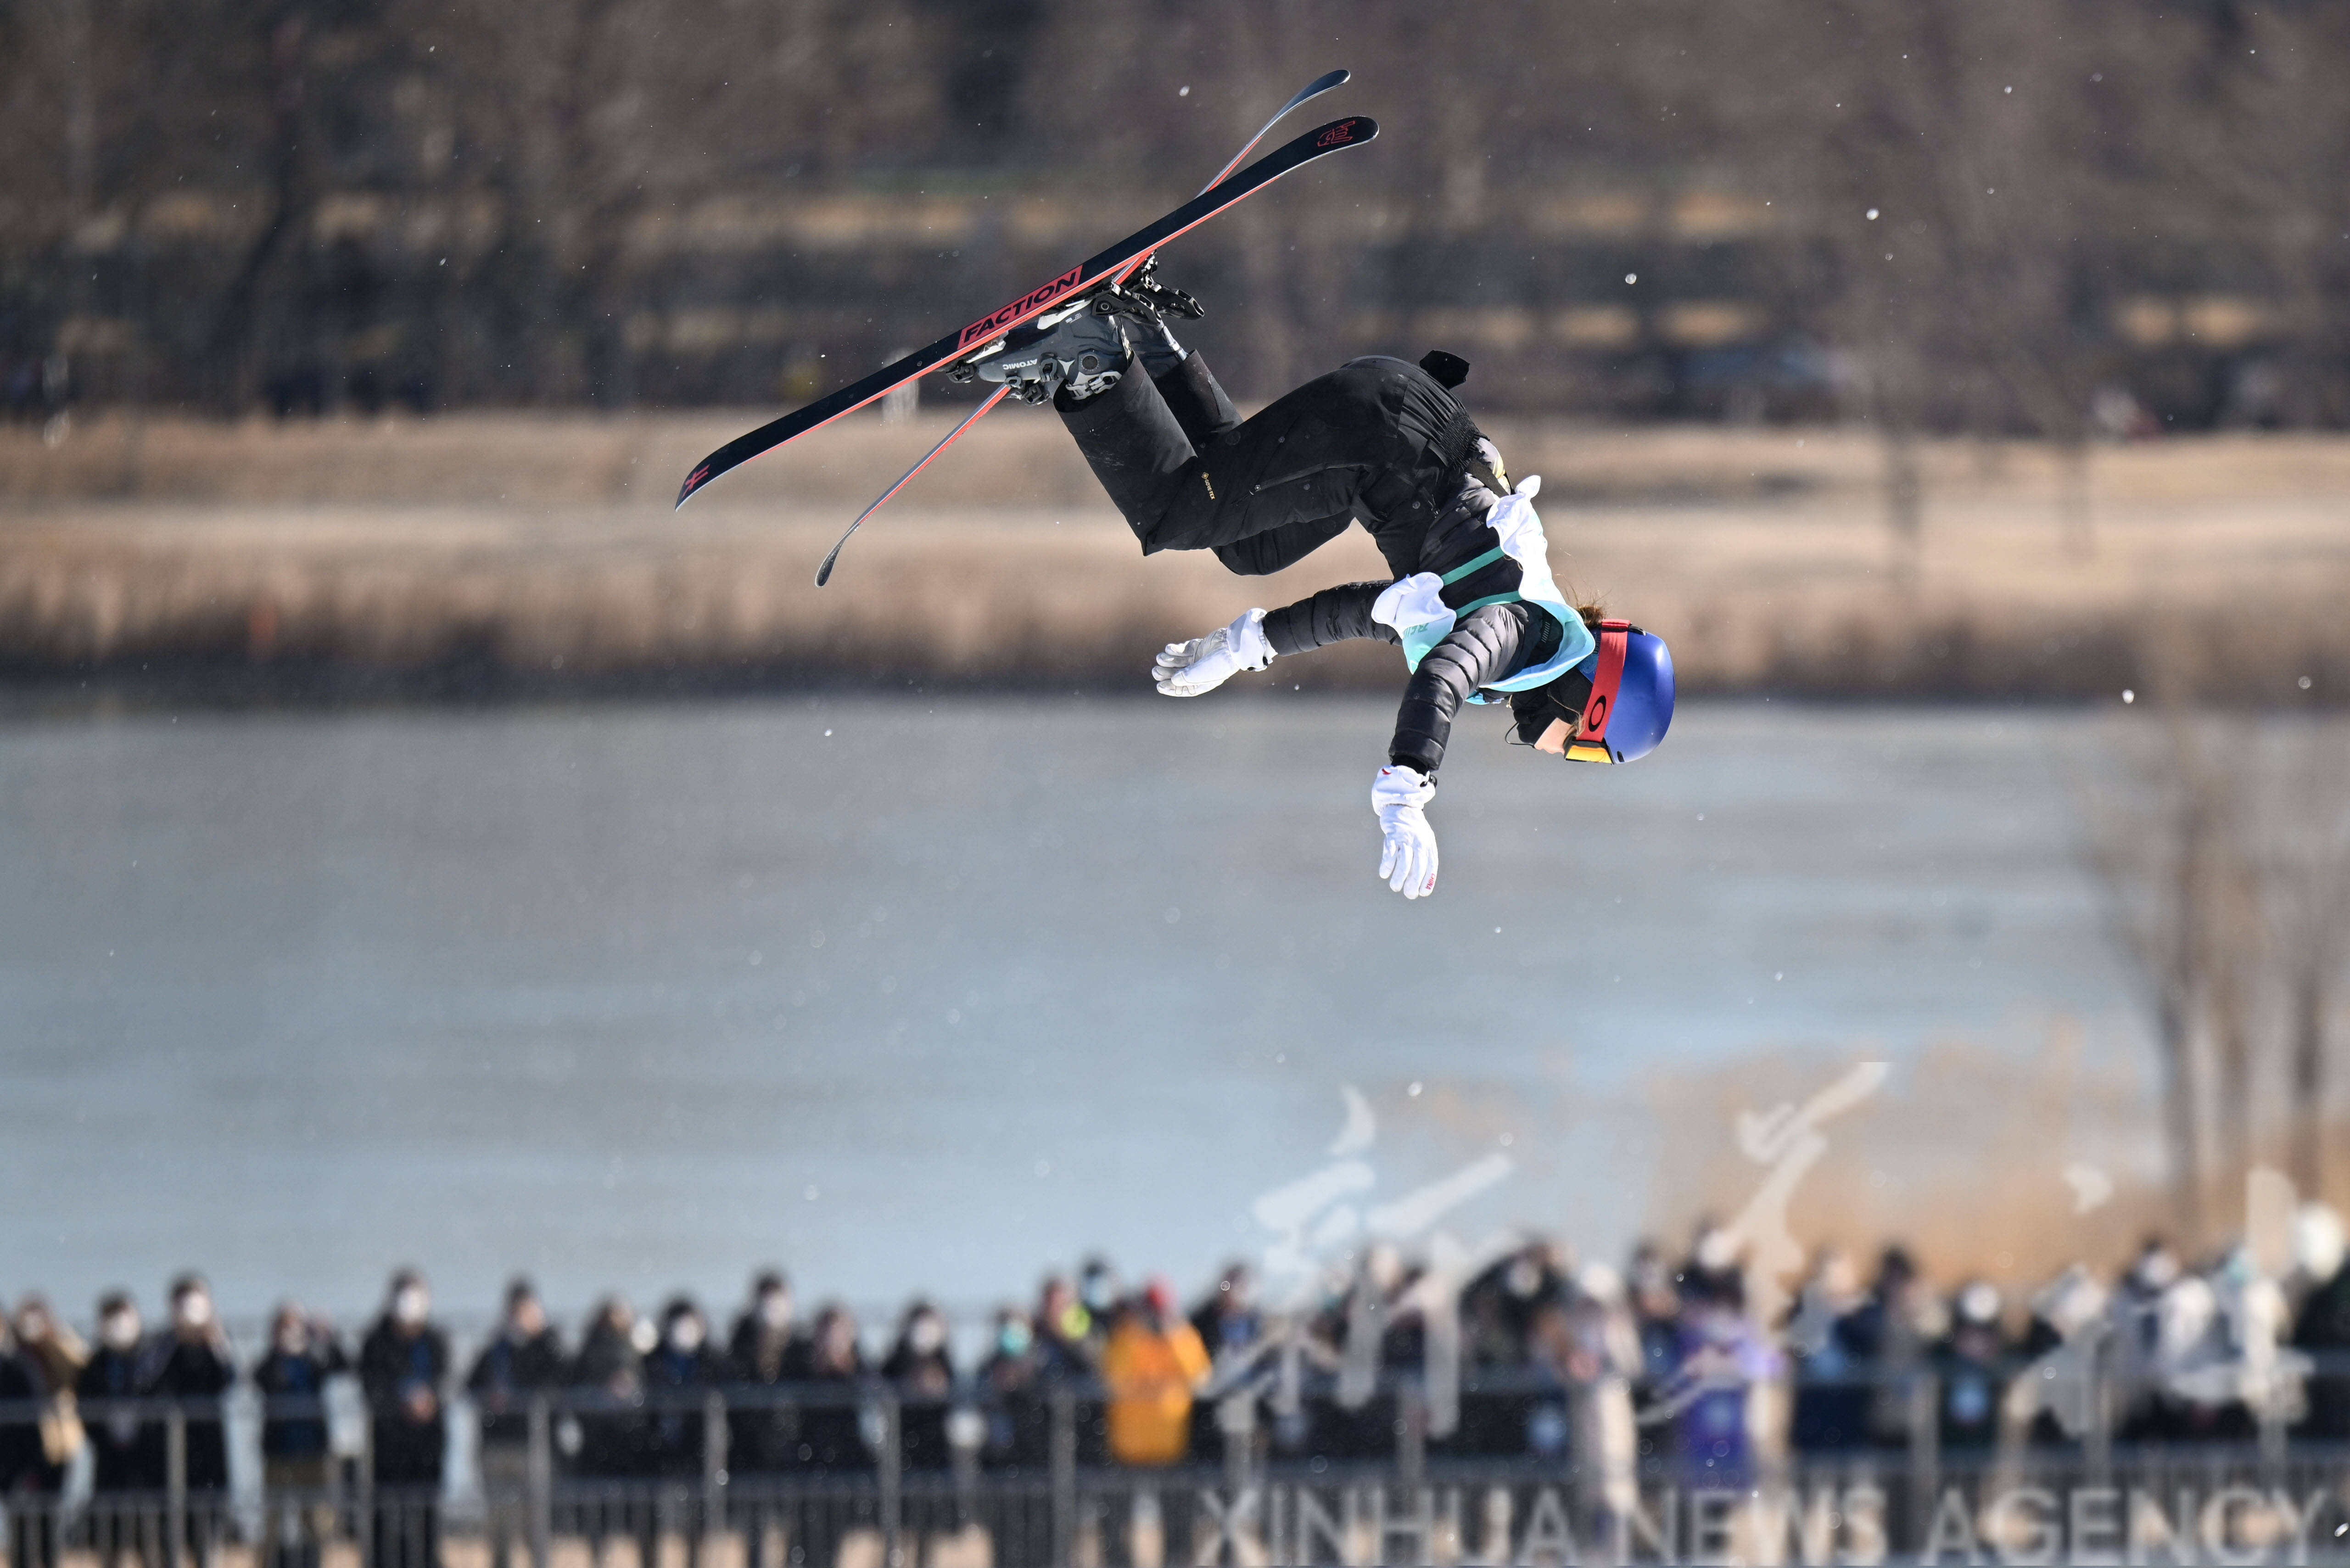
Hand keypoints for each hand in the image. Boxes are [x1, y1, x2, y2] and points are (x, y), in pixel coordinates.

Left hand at [1152, 608, 1271, 695]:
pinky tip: (1167, 649)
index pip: (1184, 689)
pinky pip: (1182, 649)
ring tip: (1159, 658)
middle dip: (1166, 673)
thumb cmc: (1220, 662)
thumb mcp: (1202, 672)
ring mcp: (1198, 658)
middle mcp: (1199, 672)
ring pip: (1178, 662)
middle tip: (1155, 671)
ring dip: (1168, 660)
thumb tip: (1173, 680)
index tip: (1159, 687)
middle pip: (1178, 675)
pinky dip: (1174, 650)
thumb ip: (1187, 677)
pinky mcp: (1197, 646)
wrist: (1233, 644)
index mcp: (1203, 682)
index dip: (1171, 689)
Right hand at [1371, 765, 1438, 898]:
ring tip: (1395, 887)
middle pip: (1418, 866)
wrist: (1402, 806)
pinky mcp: (1393, 834)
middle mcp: (1419, 842)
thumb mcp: (1424, 841)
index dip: (1427, 881)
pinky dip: (1387, 864)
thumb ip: (1423, 858)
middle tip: (1408, 894)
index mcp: (1428, 845)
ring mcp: (1406, 838)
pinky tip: (1384, 874)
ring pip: (1404, 861)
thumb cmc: (1413, 829)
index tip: (1422, 893)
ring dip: (1400, 877)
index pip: (1431, 866)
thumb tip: (1420, 883)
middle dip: (1413, 883)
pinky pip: (1390, 852)